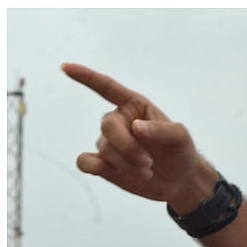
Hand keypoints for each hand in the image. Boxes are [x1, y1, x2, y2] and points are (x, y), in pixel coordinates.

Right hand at [61, 63, 216, 212]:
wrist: (179, 180)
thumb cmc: (180, 151)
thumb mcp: (180, 138)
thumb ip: (162, 130)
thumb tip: (136, 127)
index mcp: (134, 106)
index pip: (107, 88)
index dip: (87, 77)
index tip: (66, 67)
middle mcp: (118, 121)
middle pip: (108, 126)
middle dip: (128, 147)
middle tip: (148, 163)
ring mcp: (109, 143)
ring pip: (104, 149)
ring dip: (126, 163)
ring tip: (147, 171)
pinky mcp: (104, 164)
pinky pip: (85, 162)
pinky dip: (95, 167)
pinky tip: (112, 172)